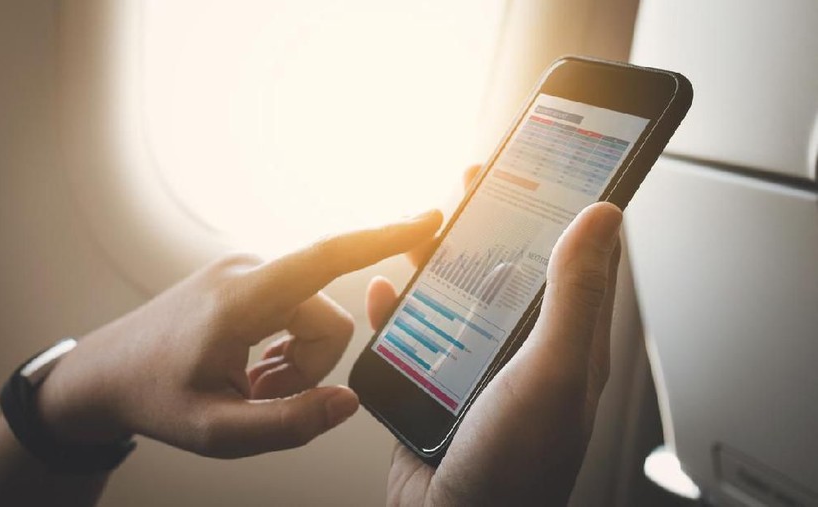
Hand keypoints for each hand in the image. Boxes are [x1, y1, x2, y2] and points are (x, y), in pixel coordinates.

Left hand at [35, 211, 442, 457]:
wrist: (102, 372)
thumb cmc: (152, 397)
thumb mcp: (216, 432)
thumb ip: (288, 425)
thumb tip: (346, 402)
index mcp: (240, 299)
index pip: (325, 258)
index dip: (383, 238)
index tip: (429, 220)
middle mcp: (247, 271)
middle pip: (326, 318)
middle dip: (308, 367)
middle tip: (261, 394)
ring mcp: (245, 271)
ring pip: (313, 317)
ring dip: (294, 360)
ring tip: (248, 383)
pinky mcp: (245, 278)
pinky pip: (294, 310)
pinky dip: (283, 346)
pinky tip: (247, 367)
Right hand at [368, 167, 621, 504]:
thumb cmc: (516, 467)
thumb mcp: (553, 371)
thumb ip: (575, 294)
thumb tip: (602, 218)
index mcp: (562, 342)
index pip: (568, 259)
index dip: (556, 207)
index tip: (540, 164)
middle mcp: (519, 349)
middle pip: (504, 269)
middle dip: (487, 221)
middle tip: (472, 182)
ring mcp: (473, 366)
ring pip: (454, 295)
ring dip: (437, 260)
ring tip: (421, 230)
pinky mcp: (431, 384)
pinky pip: (411, 335)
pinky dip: (396, 309)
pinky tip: (387, 292)